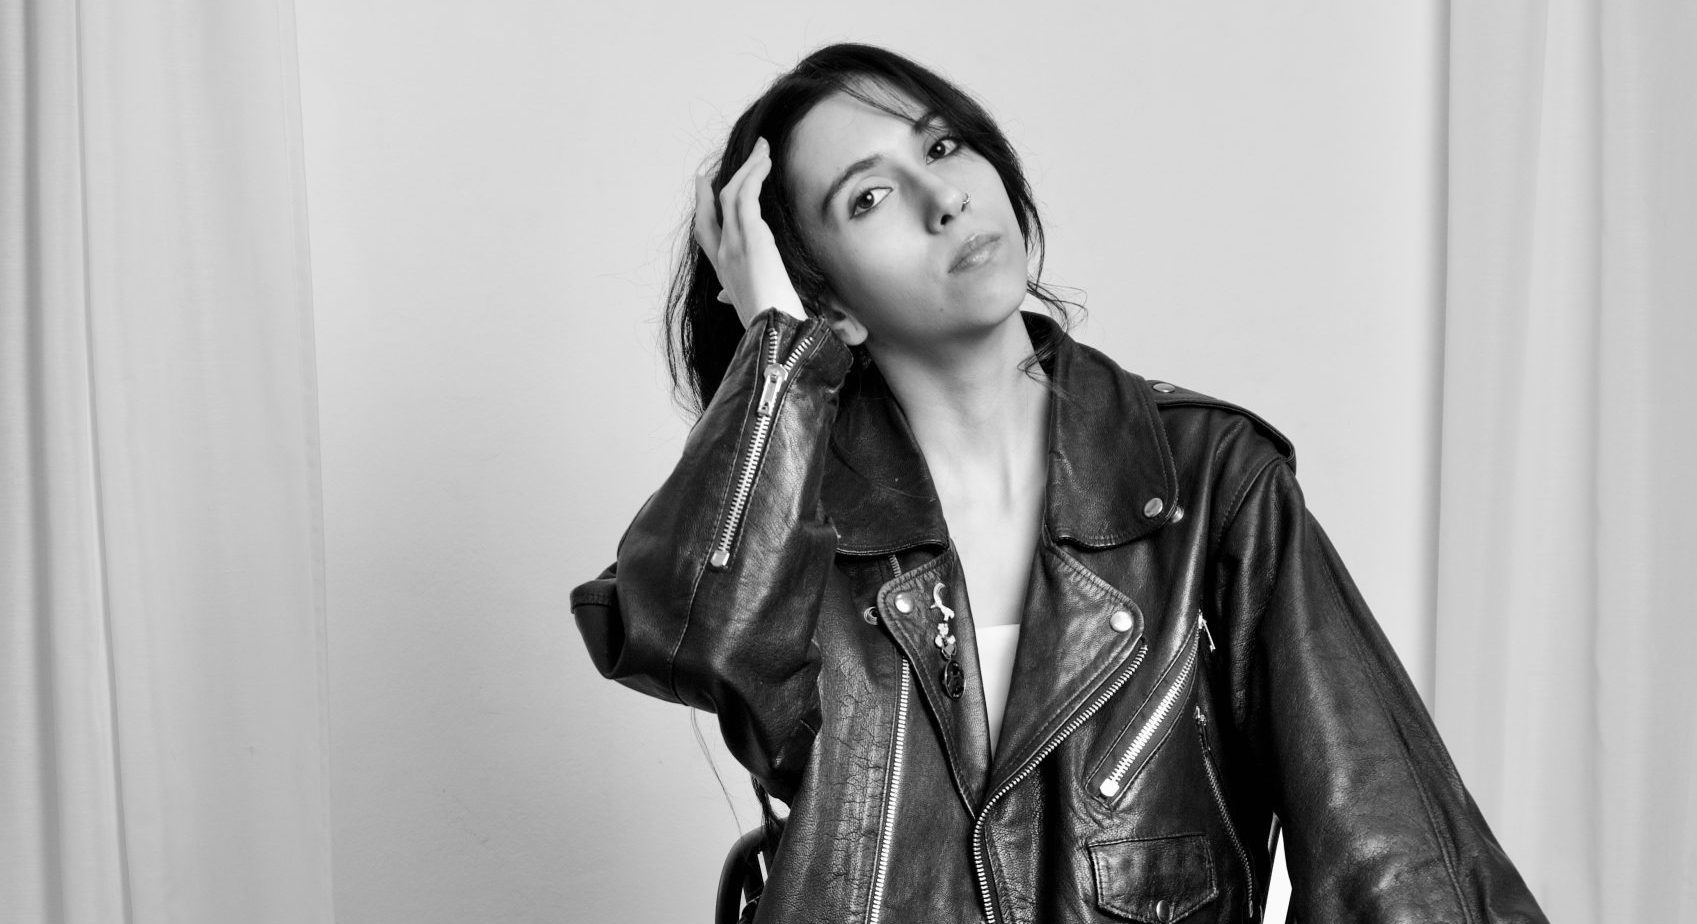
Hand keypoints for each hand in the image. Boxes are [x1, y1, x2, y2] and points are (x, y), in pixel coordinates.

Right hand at [693, 137, 807, 329]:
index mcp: (723, 272)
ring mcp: (733, 242)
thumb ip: (734, 299)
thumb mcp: (748, 309)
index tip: (706, 188)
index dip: (704, 208)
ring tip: (763, 151)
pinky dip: (754, 173)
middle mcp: (723, 254)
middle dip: (719, 181)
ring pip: (732, 193)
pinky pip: (747, 193)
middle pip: (712, 208)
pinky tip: (765, 162)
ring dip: (747, 169)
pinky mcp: (750, 234)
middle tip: (732, 161)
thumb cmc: (770, 324)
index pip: (706, 233)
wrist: (773, 330)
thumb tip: (723, 299)